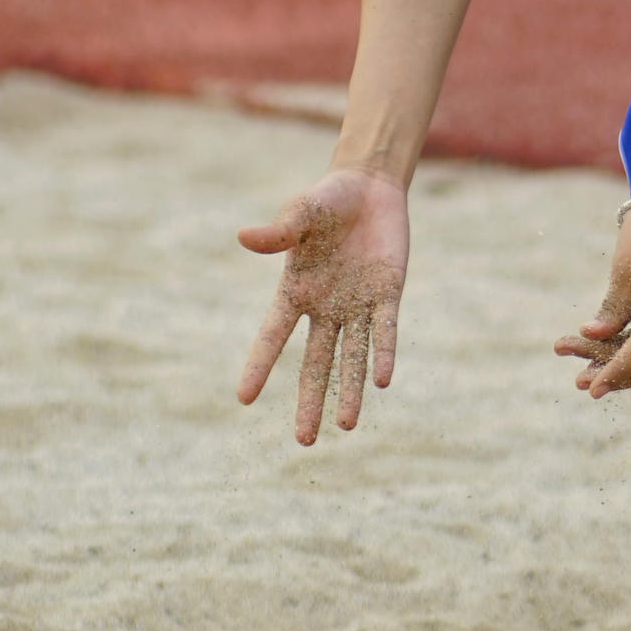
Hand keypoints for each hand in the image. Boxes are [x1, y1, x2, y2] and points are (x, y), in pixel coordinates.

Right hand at [236, 169, 409, 445]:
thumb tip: (245, 237)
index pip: (272, 336)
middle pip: (315, 363)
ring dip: (349, 390)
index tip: (243, 398)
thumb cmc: (325, 202)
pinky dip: (383, 353)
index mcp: (294, 292)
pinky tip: (382, 381)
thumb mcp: (300, 214)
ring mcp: (357, 305)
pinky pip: (384, 330)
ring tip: (346, 426)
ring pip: (352, 357)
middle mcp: (325, 308)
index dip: (258, 365)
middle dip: (310, 401)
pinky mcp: (387, 295)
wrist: (368, 189)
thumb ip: (278, 231)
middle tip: (305, 441)